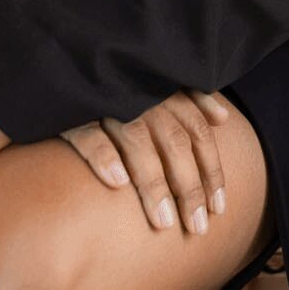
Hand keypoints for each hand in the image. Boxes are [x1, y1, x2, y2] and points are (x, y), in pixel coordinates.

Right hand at [61, 88, 231, 234]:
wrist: (66, 61)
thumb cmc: (119, 81)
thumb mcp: (157, 83)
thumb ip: (190, 98)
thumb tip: (222, 118)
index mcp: (164, 88)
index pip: (196, 131)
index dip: (211, 170)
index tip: (219, 209)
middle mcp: (141, 94)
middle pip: (175, 143)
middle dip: (190, 187)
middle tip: (197, 228)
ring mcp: (106, 101)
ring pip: (138, 143)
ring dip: (154, 184)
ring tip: (164, 222)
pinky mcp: (71, 111)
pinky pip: (89, 134)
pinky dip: (105, 156)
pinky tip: (117, 184)